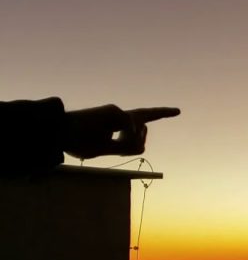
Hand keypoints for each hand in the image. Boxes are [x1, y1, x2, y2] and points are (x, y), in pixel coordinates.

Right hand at [63, 105, 180, 159]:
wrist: (58, 133)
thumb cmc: (78, 141)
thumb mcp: (105, 149)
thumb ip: (124, 147)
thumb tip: (141, 141)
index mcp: (119, 125)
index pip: (144, 118)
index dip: (161, 114)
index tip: (178, 110)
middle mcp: (120, 116)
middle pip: (144, 128)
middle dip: (134, 140)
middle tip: (114, 139)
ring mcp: (117, 111)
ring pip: (138, 132)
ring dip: (127, 142)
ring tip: (104, 140)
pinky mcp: (114, 110)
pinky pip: (130, 127)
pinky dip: (124, 135)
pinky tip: (109, 134)